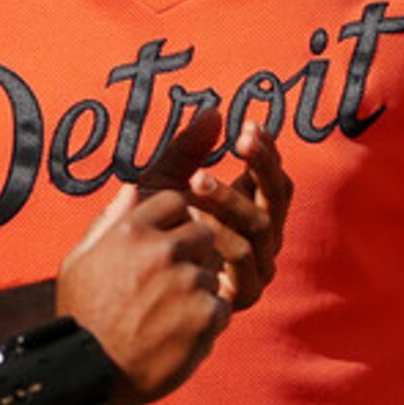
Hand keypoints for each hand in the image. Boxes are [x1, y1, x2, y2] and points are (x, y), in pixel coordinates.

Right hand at [55, 179, 227, 404]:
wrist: (88, 375)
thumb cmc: (80, 318)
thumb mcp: (78, 262)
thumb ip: (108, 222)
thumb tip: (132, 189)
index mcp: (130, 232)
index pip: (176, 201)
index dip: (176, 222)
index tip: (168, 244)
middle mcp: (162, 249)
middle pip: (204, 233)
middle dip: (194, 254)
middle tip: (171, 285)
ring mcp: (187, 281)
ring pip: (212, 273)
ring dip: (198, 292)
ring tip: (167, 318)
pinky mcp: (206, 313)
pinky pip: (221, 307)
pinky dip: (206, 322)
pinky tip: (178, 336)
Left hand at [128, 107, 291, 310]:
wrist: (126, 289)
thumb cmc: (150, 234)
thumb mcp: (164, 184)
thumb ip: (188, 151)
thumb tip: (214, 111)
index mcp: (251, 213)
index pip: (273, 179)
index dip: (266, 153)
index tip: (250, 126)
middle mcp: (262, 240)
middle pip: (277, 198)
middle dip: (262, 166)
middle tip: (243, 140)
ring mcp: (257, 269)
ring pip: (259, 226)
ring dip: (231, 198)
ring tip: (197, 178)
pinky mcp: (243, 294)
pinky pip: (242, 258)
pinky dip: (221, 233)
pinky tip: (193, 215)